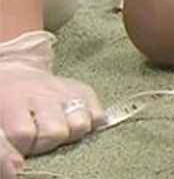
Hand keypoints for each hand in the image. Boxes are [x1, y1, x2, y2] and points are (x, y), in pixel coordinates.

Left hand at [0, 31, 102, 176]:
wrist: (18, 72)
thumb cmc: (4, 103)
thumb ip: (3, 146)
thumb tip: (16, 169)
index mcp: (13, 101)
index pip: (23, 134)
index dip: (20, 150)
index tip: (18, 159)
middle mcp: (43, 94)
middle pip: (55, 133)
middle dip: (44, 144)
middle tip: (34, 139)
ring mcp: (67, 92)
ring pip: (80, 126)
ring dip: (68, 134)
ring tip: (53, 130)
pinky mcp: (86, 91)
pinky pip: (97, 117)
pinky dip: (87, 124)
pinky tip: (70, 121)